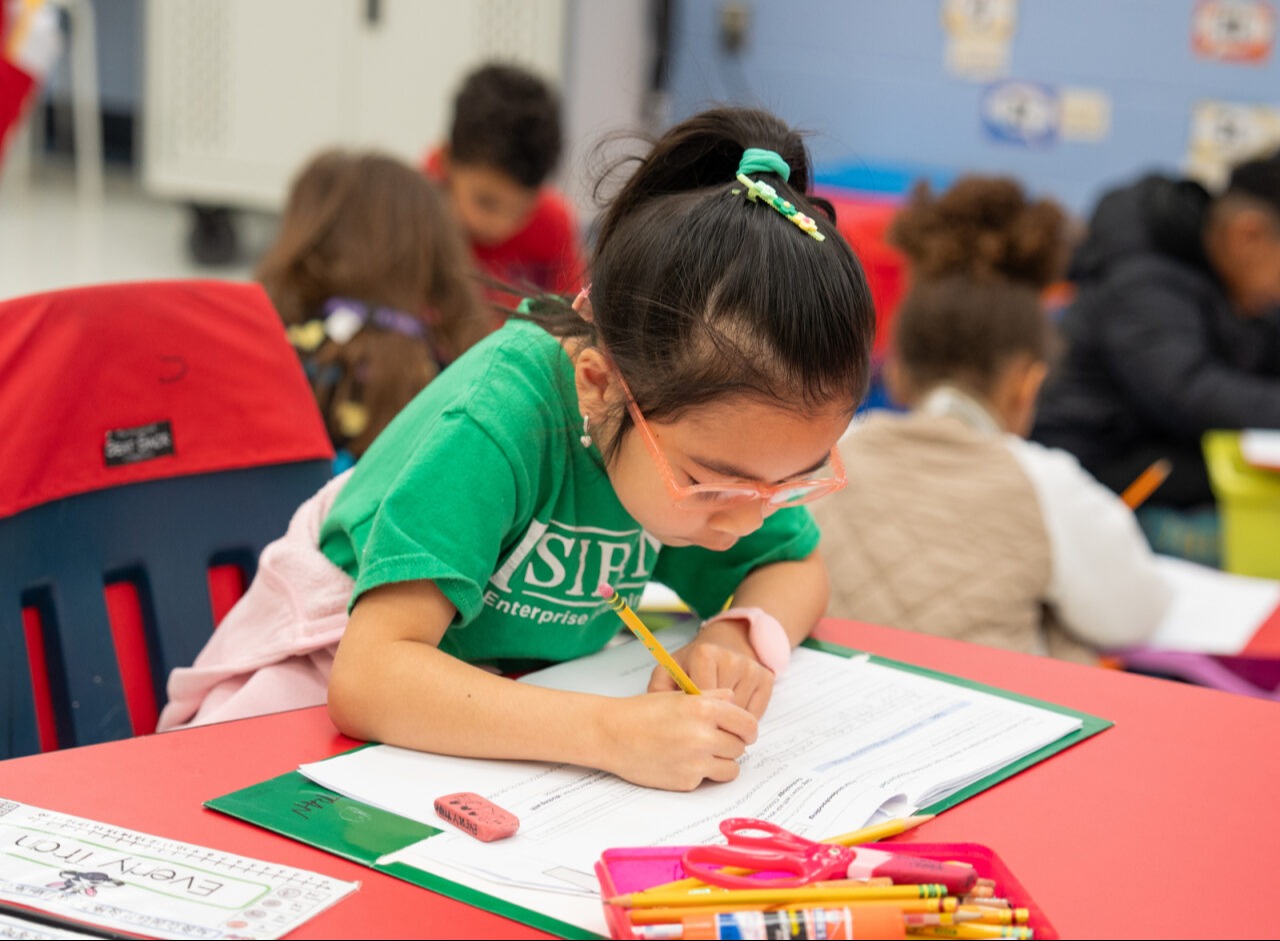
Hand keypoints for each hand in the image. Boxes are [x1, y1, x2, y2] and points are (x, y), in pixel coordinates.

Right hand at [597, 689, 757, 790]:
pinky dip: (700, 773)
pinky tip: (681, 761)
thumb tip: (734, 700)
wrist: (612, 734)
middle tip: (714, 740)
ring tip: (702, 753)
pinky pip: (708, 779)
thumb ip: (712, 697)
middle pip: (740, 747)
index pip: (747, 723)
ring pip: (731, 768)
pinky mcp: (686, 781)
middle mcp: (703, 736)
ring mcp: (695, 761)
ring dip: (722, 762)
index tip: (744, 732)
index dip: (747, 729)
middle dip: (730, 744)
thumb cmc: (642, 712)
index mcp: (704, 709)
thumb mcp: (680, 696)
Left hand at [648, 618, 775, 718]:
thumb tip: (654, 712)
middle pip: (721, 710)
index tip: (687, 718)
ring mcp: (752, 669)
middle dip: (710, 720)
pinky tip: (733, 708)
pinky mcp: (767, 679)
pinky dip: (743, 718)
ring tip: (716, 710)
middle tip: (701, 719)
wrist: (728, 642)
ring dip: (727, 721)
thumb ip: (658, 689)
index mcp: (705, 654)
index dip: (693, 715)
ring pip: (739, 715)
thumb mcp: (671, 669)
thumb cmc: (695, 663)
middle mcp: (732, 659)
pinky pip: (756, 714)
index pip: (700, 700)